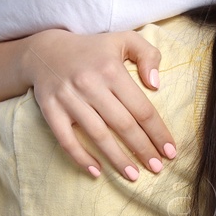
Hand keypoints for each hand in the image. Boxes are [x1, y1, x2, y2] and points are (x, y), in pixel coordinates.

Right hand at [20, 29, 176, 180]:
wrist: (45, 51)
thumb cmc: (93, 49)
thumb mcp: (124, 39)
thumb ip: (148, 55)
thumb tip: (156, 85)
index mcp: (112, 69)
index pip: (141, 108)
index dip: (158, 132)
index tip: (170, 151)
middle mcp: (90, 84)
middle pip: (123, 125)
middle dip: (143, 149)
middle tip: (157, 168)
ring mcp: (69, 98)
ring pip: (98, 135)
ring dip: (117, 159)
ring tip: (134, 175)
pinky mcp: (50, 109)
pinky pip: (66, 139)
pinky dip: (80, 157)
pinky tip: (97, 171)